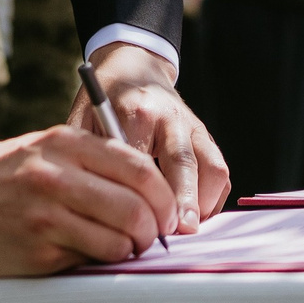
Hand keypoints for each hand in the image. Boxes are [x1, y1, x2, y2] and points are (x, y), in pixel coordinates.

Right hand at [0, 127, 174, 276]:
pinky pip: (88, 262)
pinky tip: (88, 252)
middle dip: (154, 229)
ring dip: (130, 250)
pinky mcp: (36, 252)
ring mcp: (45, 217)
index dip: (163, 195)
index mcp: (65, 144)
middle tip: (152, 236)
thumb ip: (97, 161)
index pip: (138, 169)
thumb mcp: (50, 147)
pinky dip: (99, 262)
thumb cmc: (10, 172)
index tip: (167, 211)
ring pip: (117, 242)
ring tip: (122, 246)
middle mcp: (56, 177)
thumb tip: (153, 193)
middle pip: (134, 209)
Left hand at [68, 43, 229, 230]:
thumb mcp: (83, 122)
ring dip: (202, 204)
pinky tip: (194, 215)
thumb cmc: (102, 102)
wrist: (132, 67)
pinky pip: (220, 171)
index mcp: (135, 112)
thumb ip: (89, 158)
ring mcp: (193, 125)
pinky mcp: (205, 135)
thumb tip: (94, 207)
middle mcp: (170, 117)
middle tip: (177, 235)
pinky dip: (212, 199)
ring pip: (211, 168)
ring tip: (185, 229)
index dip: (143, 199)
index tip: (139, 228)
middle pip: (184, 165)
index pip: (143, 164)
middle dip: (183, 205)